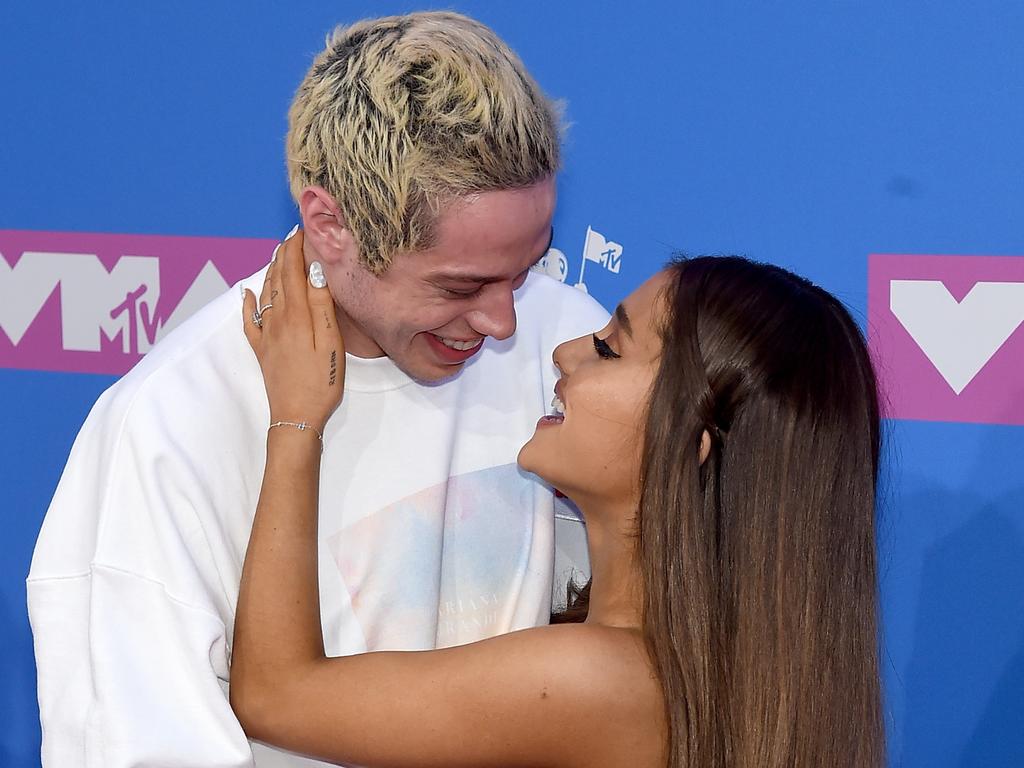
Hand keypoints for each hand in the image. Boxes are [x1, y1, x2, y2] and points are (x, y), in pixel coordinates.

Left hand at [242, 229, 344, 431]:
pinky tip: (246, 293)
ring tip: (277, 255)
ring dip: (271, 271)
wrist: (296, 417)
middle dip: (283, 255)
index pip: (294, 272)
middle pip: (278, 279)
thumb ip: (322, 306)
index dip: (296, 249)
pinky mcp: (262, 350)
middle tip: (291, 236)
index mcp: (296, 315)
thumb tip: (315, 271)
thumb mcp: (330, 343)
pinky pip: (250, 320)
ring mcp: (266, 335)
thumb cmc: (321, 382)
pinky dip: (248, 302)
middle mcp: (277, 320)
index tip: (302, 230)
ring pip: (265, 294)